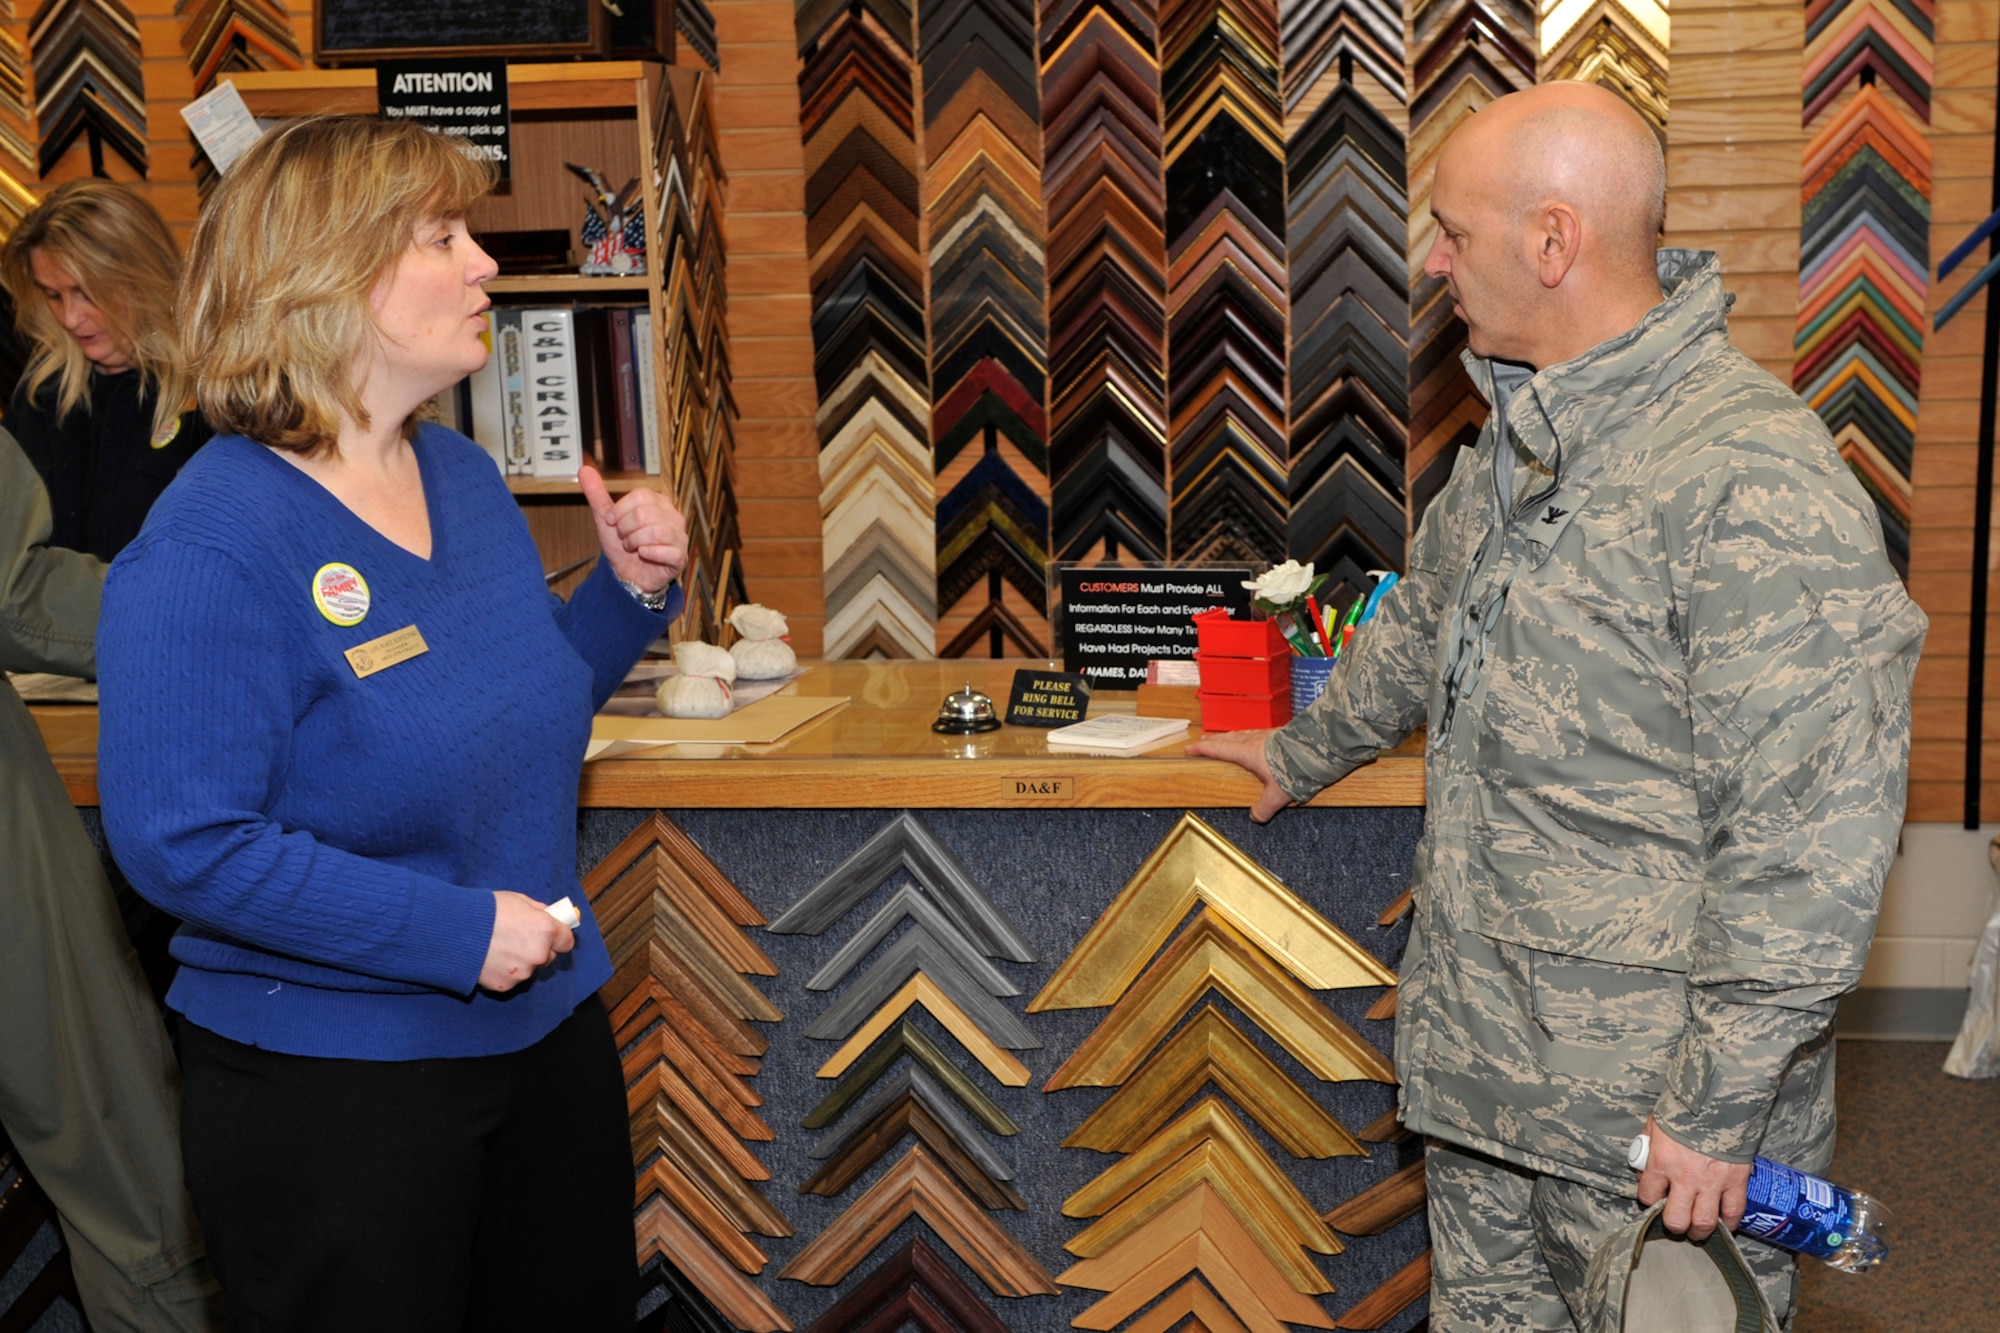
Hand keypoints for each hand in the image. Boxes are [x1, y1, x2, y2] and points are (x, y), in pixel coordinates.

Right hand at [479, 891, 575, 992]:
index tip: (553, 934)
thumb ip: (538, 911)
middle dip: (538, 948)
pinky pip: (512, 978)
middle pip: (549, 956)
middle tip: (518, 938)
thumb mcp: (517, 900)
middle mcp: (538, 954)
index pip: (567, 941)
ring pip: (529, 968)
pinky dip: (504, 971)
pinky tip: (490, 958)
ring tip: (498, 947)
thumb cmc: (484, 911)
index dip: (559, 936)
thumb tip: (550, 916)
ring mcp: (522, 973)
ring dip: (520, 961)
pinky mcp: (505, 986)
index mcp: (545, 930)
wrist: (452, 931)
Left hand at [579, 463, 687, 591]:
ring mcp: (679, 536)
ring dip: (635, 541)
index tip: (613, 522)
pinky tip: (643, 554)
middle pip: (645, 513)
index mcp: (658, 502)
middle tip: (624, 537)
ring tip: (632, 546)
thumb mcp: (606, 518)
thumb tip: (584, 469)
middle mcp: (672, 516)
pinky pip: (667, 551)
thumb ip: (597, 493)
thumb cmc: (622, 546)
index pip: (640, 496)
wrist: (627, 574)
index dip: (620, 510)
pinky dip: (649, 553)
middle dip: (625, 529)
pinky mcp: (680, 556)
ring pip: (655, 531)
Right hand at [1184, 728, 1289, 822]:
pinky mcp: (1280, 733)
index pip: (1219, 749)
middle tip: (1203, 741)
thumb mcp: (1278, 794)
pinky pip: (1258, 733)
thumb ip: (1265, 807)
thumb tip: (1256, 816)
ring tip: (1226, 738)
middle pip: (1228, 738)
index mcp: (1247, 753)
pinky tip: (1255, 739)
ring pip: (1243, 733)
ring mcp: (1268, 735)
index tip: (1189, 748)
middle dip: (1214, 740)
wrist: (1319, 747)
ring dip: (1231, 736)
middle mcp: (1254, 741)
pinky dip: (1249, 736)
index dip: (1202, 749)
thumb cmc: (1297, 768)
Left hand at [1636, 1116, 1751, 1240]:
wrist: (1718, 1096)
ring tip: (1697, 1230)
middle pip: (1676, 1220)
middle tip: (1676, 1222)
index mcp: (1661, 1162)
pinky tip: (1725, 1225)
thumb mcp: (1655, 1124)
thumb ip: (1648, 1146)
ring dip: (1700, 1231)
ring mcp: (1712, 1182)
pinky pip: (1734, 1211)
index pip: (1648, 1196)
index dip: (1649, 1199)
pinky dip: (1730, 1223)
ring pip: (1704, 1222)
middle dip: (1674, 1225)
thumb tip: (1643, 1164)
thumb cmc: (1683, 1108)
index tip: (1654, 1196)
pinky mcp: (1736, 1180)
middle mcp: (1685, 1178)